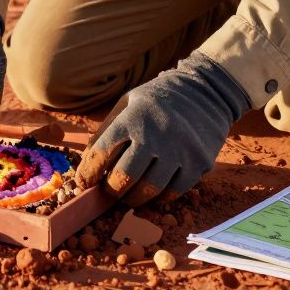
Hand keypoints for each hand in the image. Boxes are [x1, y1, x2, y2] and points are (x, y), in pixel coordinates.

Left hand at [77, 51, 249, 205]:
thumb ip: (106, 133)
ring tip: (130, 196)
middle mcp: (156, 134)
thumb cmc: (156, 101)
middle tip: (109, 193)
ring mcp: (180, 149)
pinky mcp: (200, 162)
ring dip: (135, 198)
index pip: (101, 153)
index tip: (85, 182)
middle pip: (125, 177)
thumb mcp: (126, 105)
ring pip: (150, 190)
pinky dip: (160, 198)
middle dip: (112, 190)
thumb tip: (87, 169)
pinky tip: (154, 193)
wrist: (204, 91)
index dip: (88, 173)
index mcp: (132, 117)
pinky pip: (175, 192)